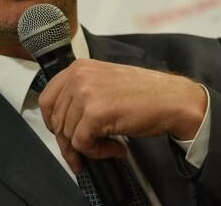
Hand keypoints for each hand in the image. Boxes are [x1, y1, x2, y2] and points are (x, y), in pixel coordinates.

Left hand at [38, 58, 206, 172]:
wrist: (173, 99)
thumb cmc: (145, 94)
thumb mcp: (105, 82)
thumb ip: (82, 94)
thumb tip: (63, 122)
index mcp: (79, 68)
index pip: (47, 98)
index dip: (52, 122)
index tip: (62, 135)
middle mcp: (78, 77)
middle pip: (56, 120)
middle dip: (69, 142)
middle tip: (85, 153)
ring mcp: (85, 94)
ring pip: (68, 134)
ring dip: (88, 148)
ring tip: (109, 146)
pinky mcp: (95, 113)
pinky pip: (82, 144)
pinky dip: (97, 153)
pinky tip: (116, 148)